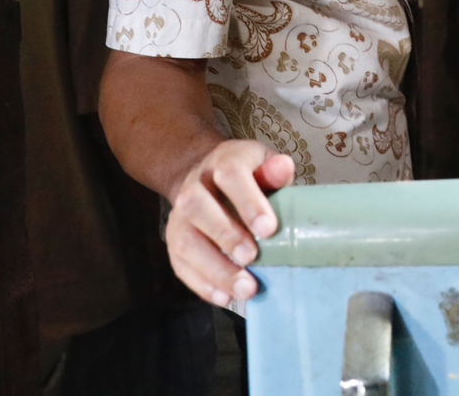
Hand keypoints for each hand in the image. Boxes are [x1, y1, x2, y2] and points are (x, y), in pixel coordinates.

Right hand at [165, 140, 295, 305]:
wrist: (208, 176)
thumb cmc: (249, 175)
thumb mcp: (264, 164)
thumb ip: (275, 170)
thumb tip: (284, 169)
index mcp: (222, 161)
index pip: (230, 175)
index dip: (248, 202)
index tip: (269, 229)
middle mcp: (194, 186)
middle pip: (198, 207)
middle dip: (225, 235)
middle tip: (252, 258)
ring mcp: (179, 215)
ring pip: (186, 241)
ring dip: (214, 268)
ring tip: (244, 288)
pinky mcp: (174, 240)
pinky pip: (180, 264)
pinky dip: (202, 284)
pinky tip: (225, 297)